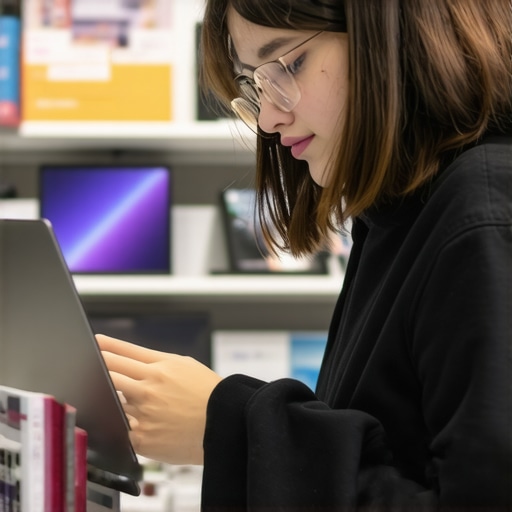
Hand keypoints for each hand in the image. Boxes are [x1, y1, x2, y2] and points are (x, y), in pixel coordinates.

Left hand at [96, 334, 222, 464]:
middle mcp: (149, 388)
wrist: (224, 423)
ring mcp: (144, 413)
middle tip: (84, 365)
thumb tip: (129, 359)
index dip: (105, 346)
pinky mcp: (143, 438)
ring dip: (107, 398)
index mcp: (160, 368)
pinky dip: (116, 424)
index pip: (124, 353)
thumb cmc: (207, 393)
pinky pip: (119, 429)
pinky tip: (116, 421)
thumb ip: (156, 360)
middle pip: (110, 373)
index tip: (94, 342)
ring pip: (111, 401)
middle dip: (96, 367)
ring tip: (111, 397)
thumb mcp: (185, 365)